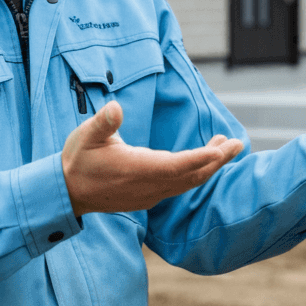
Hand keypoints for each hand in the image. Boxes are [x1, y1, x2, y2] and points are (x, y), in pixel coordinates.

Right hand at [61, 101, 243, 217]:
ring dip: (209, 166)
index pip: (176, 165)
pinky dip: (195, 173)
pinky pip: (179, 186)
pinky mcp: (148, 197)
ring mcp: (149, 194)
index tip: (222, 150)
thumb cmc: (78, 160)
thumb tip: (115, 108)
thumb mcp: (86, 136)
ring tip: (226, 147)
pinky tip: (203, 161)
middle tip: (238, 144)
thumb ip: (103, 122)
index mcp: (137, 170)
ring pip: (187, 182)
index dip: (200, 158)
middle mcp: (148, 186)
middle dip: (216, 160)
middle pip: (190, 175)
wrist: (67, 192)